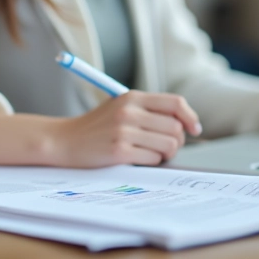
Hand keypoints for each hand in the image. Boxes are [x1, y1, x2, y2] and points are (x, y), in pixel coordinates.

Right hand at [48, 91, 201, 167]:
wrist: (64, 140)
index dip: (190, 117)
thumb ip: (148, 110)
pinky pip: (153, 159)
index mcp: (133, 97)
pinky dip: (152, 161)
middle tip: (167, 147)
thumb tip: (185, 123)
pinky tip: (139, 158)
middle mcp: (129, 111)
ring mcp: (124, 131)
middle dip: (178, 141)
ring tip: (153, 154)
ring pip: (168, 145)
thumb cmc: (97, 126)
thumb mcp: (121, 107)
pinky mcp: (118, 151)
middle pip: (175, 127)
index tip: (194, 130)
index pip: (175, 103)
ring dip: (166, 153)